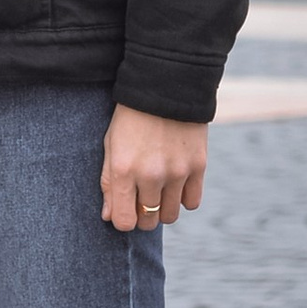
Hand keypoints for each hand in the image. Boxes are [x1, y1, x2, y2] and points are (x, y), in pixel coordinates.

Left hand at [101, 106, 209, 234]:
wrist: (166, 86)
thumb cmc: (131, 117)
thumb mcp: (111, 145)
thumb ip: (108, 183)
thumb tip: (110, 217)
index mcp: (123, 169)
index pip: (124, 221)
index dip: (123, 220)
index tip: (125, 210)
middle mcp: (150, 175)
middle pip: (148, 221)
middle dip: (142, 216)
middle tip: (141, 200)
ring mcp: (177, 172)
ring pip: (170, 215)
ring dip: (163, 209)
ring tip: (159, 191)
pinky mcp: (198, 166)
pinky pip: (192, 202)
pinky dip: (184, 198)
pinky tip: (176, 183)